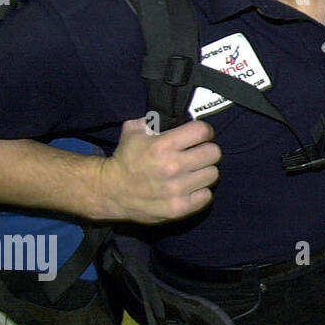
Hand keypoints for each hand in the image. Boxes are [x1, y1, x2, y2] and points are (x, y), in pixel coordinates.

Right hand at [94, 118, 219, 222]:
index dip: (204, 131)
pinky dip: (200, 192)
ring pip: (213, 174)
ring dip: (205, 171)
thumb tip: (170, 116)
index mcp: (163, 145)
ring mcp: (177, 189)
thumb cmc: (125, 160)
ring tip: (193, 172)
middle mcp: (173, 167)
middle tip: (199, 154)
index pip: (202, 131)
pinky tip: (190, 188)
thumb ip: (152, 120)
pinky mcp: (179, 208)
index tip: (201, 136)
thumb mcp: (133, 132)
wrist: (110, 192)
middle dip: (207, 151)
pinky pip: (206, 196)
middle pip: (214, 153)